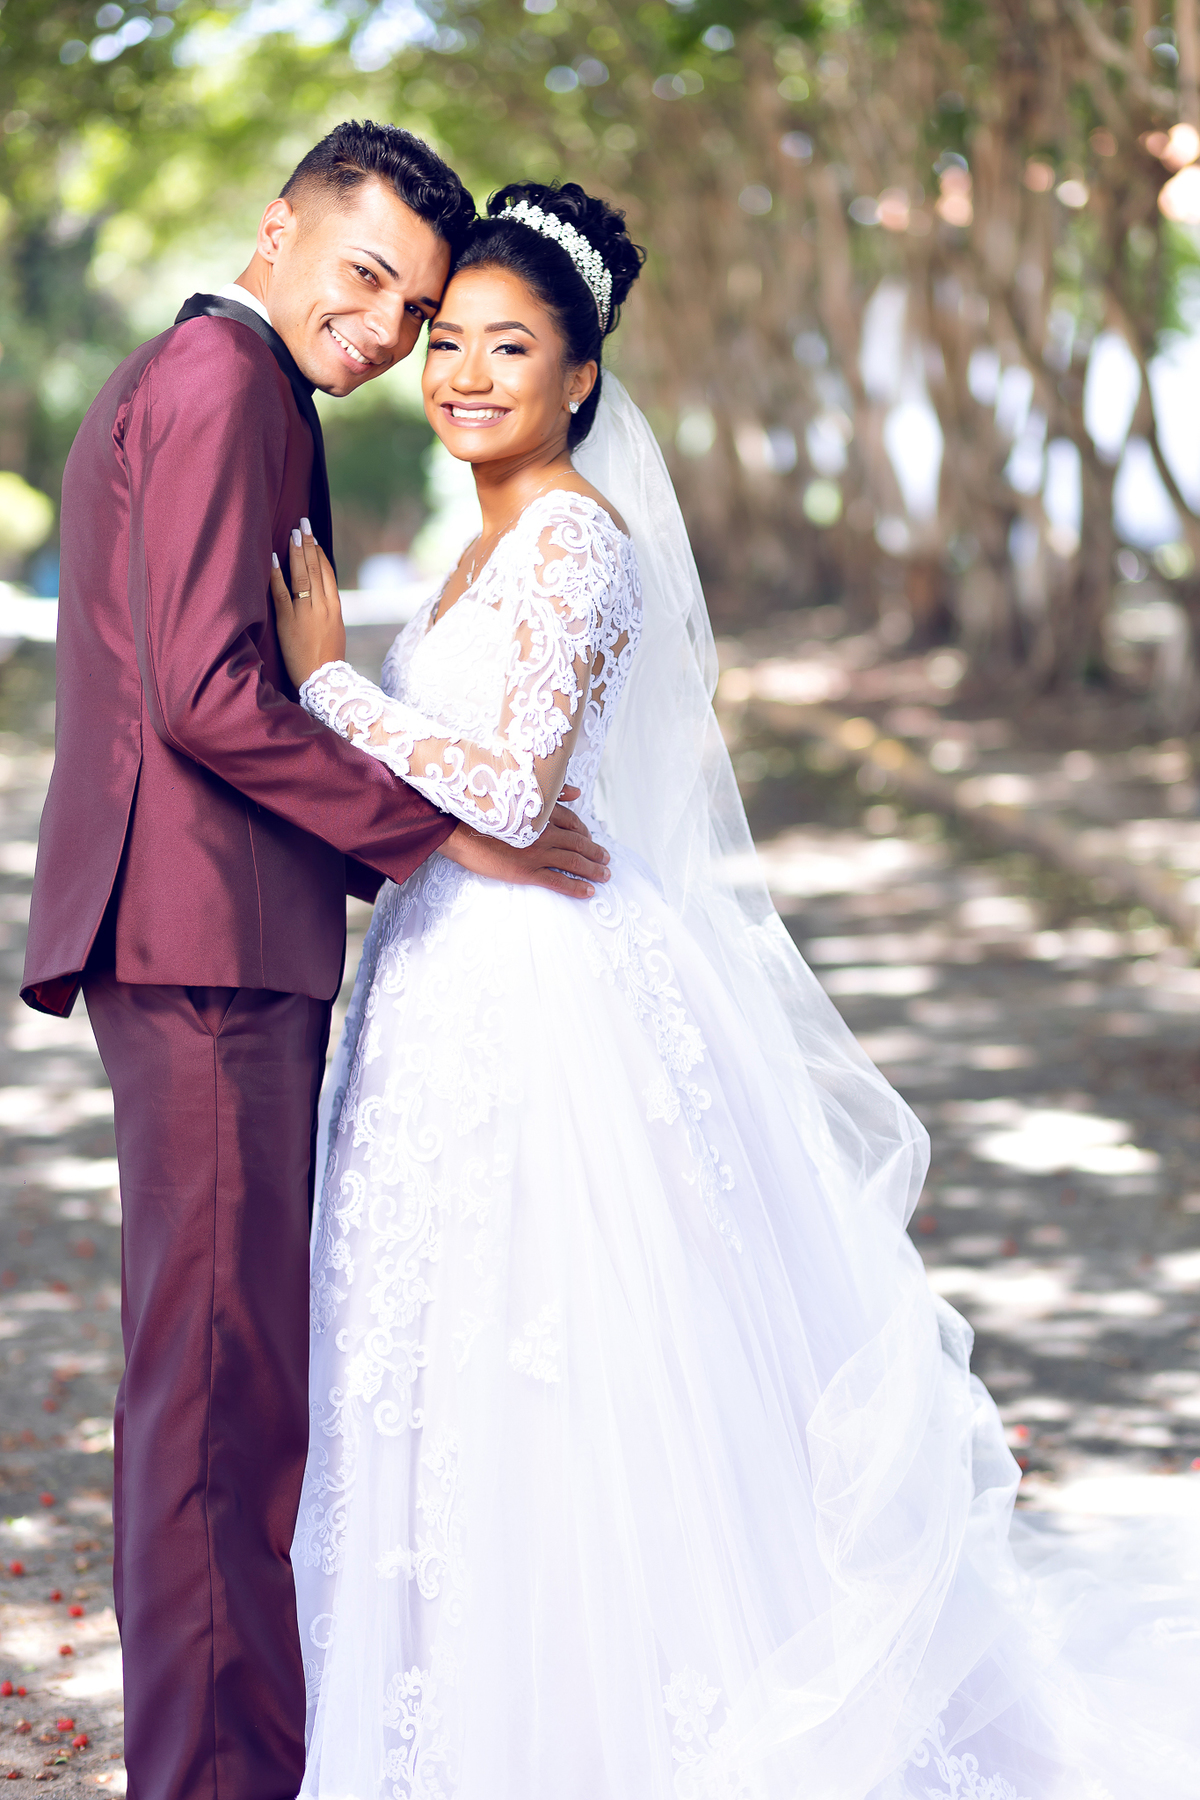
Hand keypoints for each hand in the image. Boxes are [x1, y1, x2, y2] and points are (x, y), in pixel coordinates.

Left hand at [270, 518, 346, 688]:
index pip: (327, 573)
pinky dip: (278, 575)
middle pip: (315, 568)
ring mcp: (306, 613)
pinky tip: (274, 559)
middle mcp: (322, 606)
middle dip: (308, 543)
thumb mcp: (334, 631)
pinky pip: (282, 594)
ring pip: (301, 576)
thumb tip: (319, 594)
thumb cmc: (328, 661)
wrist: (324, 681)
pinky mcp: (289, 622)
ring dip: (296, 552)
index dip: (319, 553)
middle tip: (302, 523)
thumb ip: (327, 611)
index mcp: (335, 608)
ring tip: (292, 533)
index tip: (313, 537)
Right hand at [440, 787, 610, 898]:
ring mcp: (536, 852)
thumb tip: (576, 791)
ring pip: (574, 862)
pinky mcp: (526, 871)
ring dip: (593, 870)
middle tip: (606, 860)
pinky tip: (588, 891)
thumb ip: (549, 794)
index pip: (574, 822)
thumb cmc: (480, 811)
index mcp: (542, 813)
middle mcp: (544, 832)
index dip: (585, 832)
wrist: (456, 829)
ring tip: (604, 875)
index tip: (591, 839)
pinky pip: (558, 880)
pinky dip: (576, 887)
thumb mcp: (515, 796)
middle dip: (596, 852)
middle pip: (579, 843)